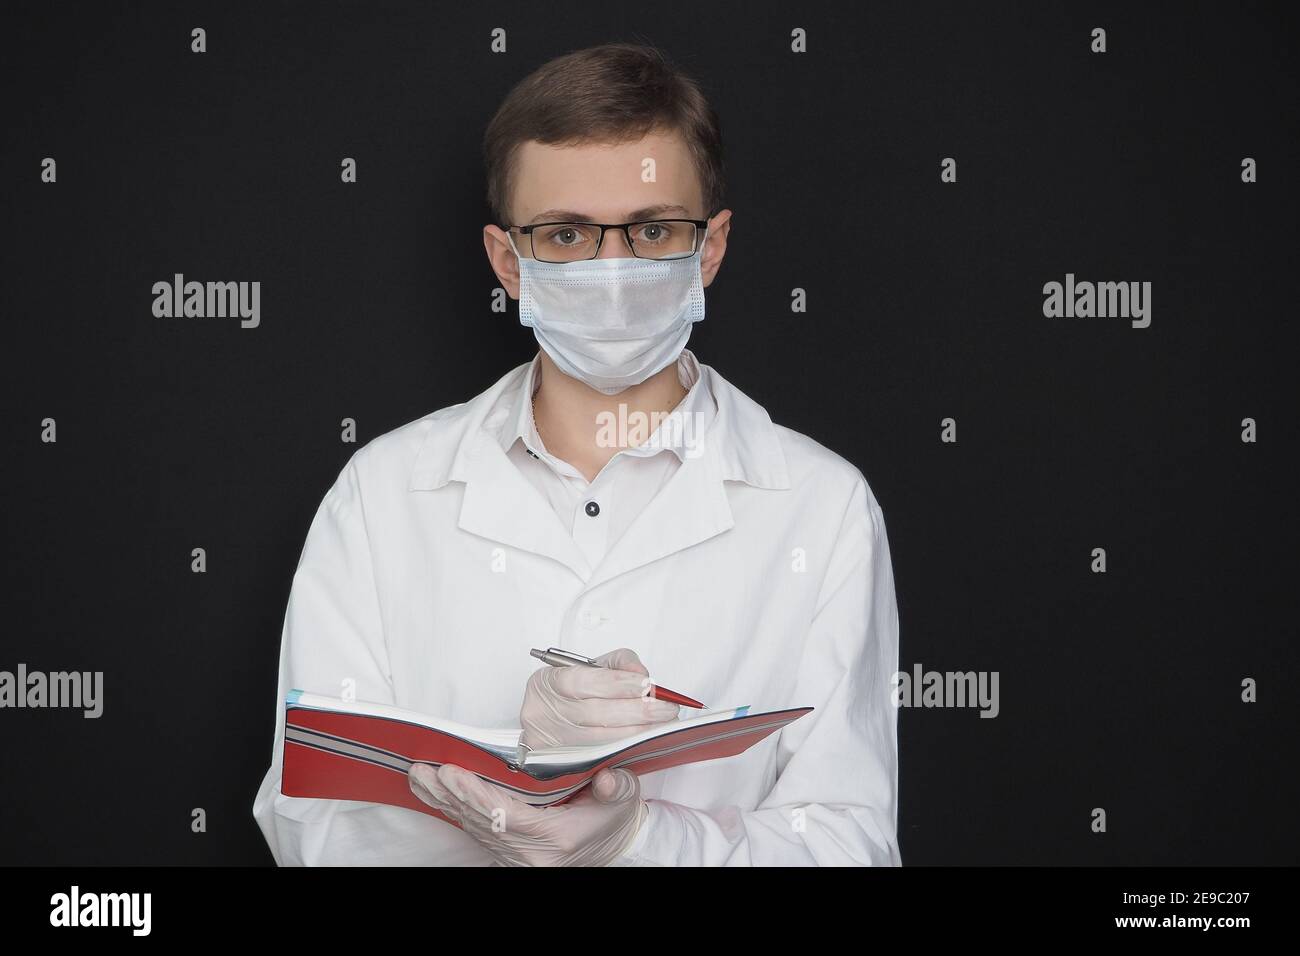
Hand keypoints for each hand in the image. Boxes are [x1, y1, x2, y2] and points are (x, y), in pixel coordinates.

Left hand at [408, 762, 647, 865]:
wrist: (614, 845)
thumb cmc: (613, 818)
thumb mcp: (624, 798)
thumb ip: (617, 787)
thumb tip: (606, 778)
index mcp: (556, 839)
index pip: (507, 817)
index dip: (477, 795)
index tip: (453, 774)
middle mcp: (530, 853)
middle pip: (481, 822)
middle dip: (450, 795)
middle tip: (425, 771)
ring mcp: (516, 855)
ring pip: (473, 827)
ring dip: (444, 800)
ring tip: (419, 776)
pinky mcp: (508, 850)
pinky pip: (476, 830)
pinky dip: (453, 809)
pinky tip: (434, 791)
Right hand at [520, 647, 678, 750]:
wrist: (556, 727)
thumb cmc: (579, 694)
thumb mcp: (595, 668)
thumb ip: (620, 663)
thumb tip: (639, 675)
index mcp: (548, 684)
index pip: (582, 680)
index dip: (618, 683)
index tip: (647, 685)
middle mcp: (543, 715)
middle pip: (593, 713)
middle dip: (636, 710)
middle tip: (665, 708)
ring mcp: (550, 744)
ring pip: (598, 740)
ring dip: (635, 732)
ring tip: (662, 725)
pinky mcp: (561, 769)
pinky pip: (596, 764)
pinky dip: (623, 755)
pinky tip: (642, 746)